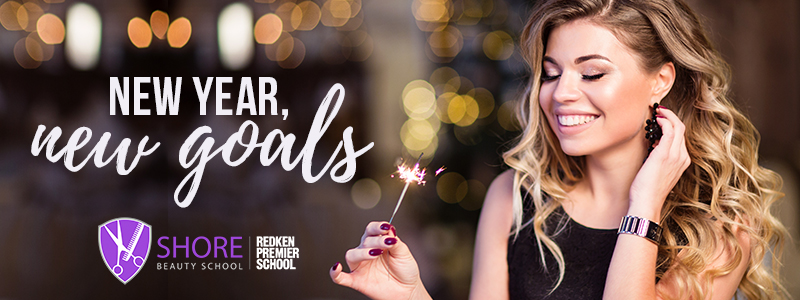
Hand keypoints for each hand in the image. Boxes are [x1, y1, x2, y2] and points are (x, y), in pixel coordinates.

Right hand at [330, 221, 430, 299]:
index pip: (371, 230)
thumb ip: (395, 242)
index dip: (377, 227)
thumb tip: (389, 230)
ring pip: (351, 255)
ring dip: (362, 253)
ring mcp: (361, 267)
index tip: (386, 226)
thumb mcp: (404, 253)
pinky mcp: (357, 281)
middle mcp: (366, 253)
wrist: (408, 291)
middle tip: (387, 243)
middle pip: (364, 241)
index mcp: (377, 243)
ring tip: (375, 254)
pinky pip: (341, 278)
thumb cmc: (405, 271)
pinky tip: (337, 267)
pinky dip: (336, 273)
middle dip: (376, 241)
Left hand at [629, 106, 690, 221]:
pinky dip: (664, 121)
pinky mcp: (665, 154)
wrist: (647, 202)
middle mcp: (682, 157)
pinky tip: (656, 119)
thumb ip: (659, 159)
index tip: (660, 120)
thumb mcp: (657, 172)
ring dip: (667, 116)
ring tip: (656, 111)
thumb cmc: (647, 191)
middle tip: (658, 110)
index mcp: (682, 162)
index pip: (680, 137)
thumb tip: (653, 146)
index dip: (671, 126)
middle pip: (681, 129)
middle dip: (670, 117)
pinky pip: (669, 131)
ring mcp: (675, 156)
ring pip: (678, 127)